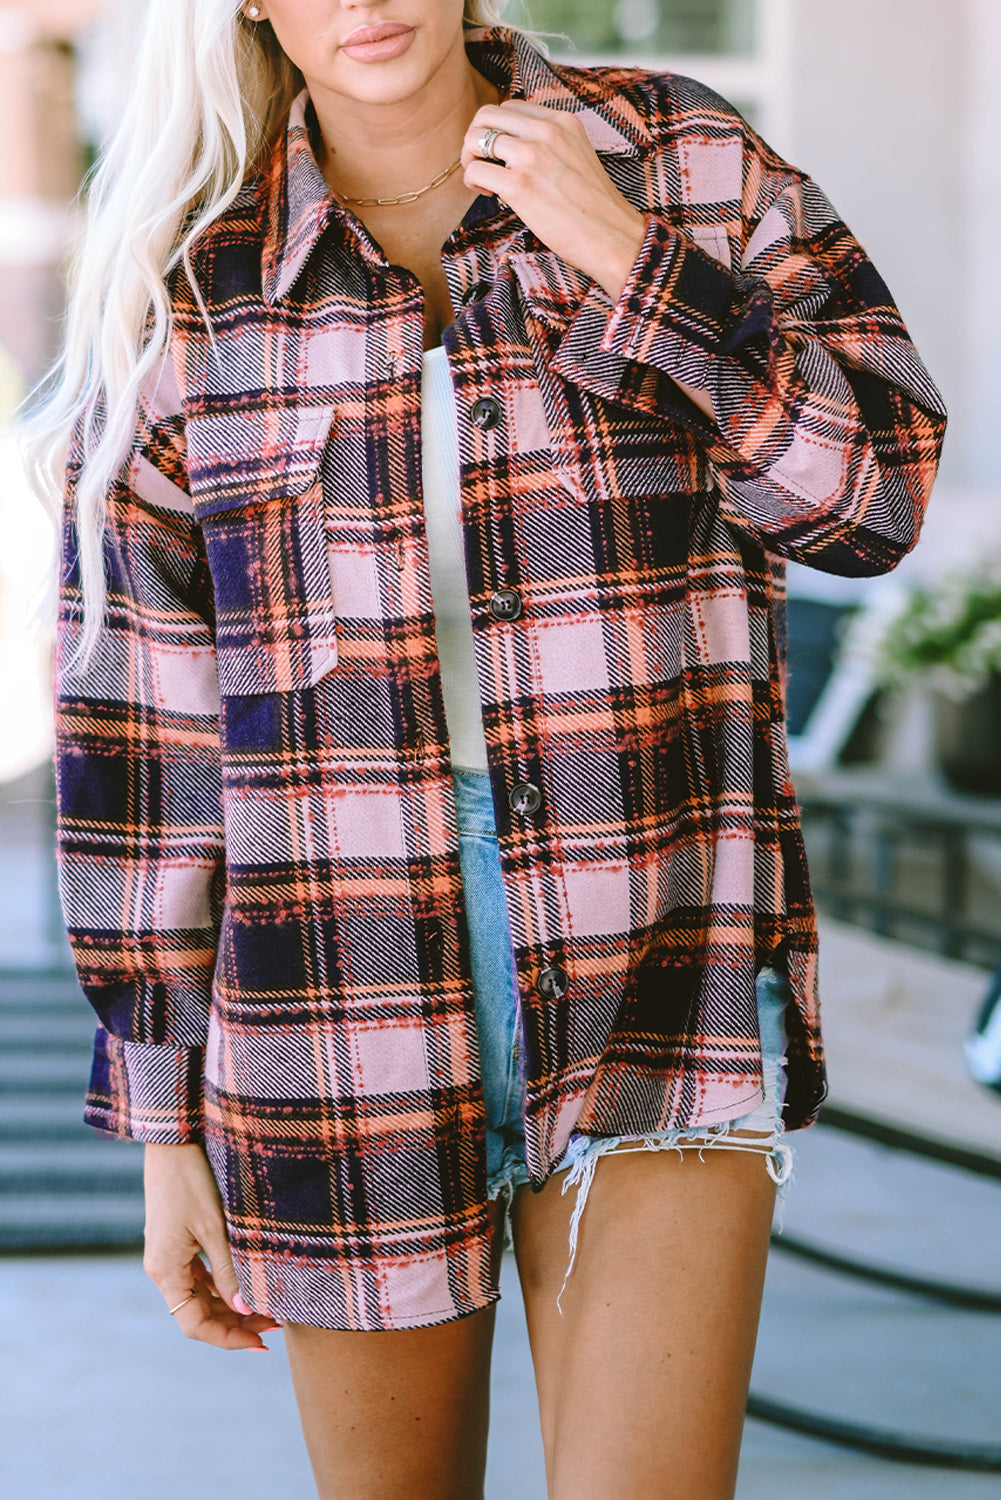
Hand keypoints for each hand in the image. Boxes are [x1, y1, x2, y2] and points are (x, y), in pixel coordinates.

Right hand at [143, 1142, 280, 1349]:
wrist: (174, 1139)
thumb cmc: (193, 1179)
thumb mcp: (215, 1227)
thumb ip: (229, 1269)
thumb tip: (246, 1308)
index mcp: (166, 1271)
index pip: (194, 1324)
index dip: (228, 1338)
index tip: (262, 1342)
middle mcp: (162, 1268)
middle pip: (199, 1312)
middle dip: (236, 1322)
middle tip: (277, 1323)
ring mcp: (168, 1255)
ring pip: (201, 1294)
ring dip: (232, 1303)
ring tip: (270, 1307)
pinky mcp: (176, 1240)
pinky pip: (199, 1274)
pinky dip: (223, 1283)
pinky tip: (248, 1282)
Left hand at [461, 99, 647, 301]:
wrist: (612, 236)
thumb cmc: (594, 207)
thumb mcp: (577, 155)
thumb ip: (549, 145)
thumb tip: (511, 150)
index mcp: (561, 121)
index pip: (510, 107)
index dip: (497, 129)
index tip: (500, 152)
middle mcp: (546, 131)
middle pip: (486, 115)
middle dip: (475, 137)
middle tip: (481, 162)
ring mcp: (532, 156)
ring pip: (475, 139)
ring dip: (470, 159)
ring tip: (483, 180)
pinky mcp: (519, 186)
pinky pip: (476, 170)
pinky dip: (472, 181)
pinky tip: (486, 193)